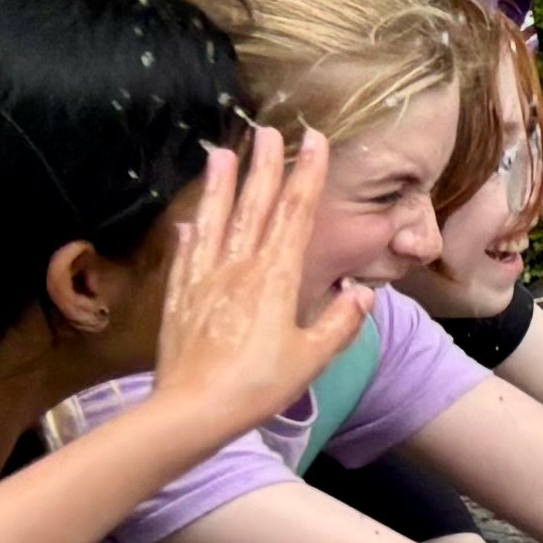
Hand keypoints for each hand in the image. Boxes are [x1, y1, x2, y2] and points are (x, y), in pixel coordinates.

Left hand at [145, 132, 364, 443]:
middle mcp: (239, 268)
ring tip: (222, 153)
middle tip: (268, 130)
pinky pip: (186, 258)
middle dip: (264, 166)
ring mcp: (205, 280)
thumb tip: (362, 292)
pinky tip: (189, 220)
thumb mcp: (311, 359)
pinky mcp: (180, 299)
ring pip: (215, 222)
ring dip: (220, 186)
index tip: (314, 140)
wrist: (190, 412)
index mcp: (276, 277)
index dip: (306, 175)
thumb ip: (338, 322)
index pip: (295, 215)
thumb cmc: (258, 386)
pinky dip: (190, 235)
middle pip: (255, 207)